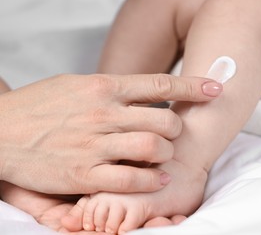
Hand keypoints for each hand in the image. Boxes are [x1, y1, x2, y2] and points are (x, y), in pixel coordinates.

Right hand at [0, 74, 221, 193]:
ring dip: (166, 153)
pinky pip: (132, 179)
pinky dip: (151, 180)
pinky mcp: (84, 174)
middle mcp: (103, 113)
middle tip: (172, 133)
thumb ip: (112, 88)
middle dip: (177, 128)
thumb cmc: (40, 105)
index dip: (194, 86)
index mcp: (104, 86)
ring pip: (153, 148)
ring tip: (162, 155)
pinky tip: (154, 178)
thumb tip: (143, 91)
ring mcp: (95, 144)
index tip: (216, 88)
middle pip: (165, 119)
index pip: (161, 83)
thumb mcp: (77, 84)